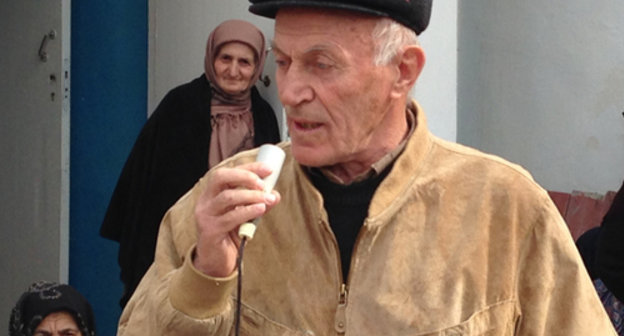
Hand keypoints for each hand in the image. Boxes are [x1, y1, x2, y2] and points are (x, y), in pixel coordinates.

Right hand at [193, 162, 280, 276]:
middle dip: (245, 176)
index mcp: (212, 193)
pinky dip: (248, 211)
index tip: (268, 169)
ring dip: (251, 196)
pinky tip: (261, 209)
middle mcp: (206, 201)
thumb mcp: (246, 216)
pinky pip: (231, 217)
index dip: (248, 167)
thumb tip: (274, 194)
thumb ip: (258, 204)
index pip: (228, 172)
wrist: (215, 262)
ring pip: (227, 197)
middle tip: (263, 184)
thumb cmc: (230, 234)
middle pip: (221, 177)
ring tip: (267, 199)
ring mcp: (206, 215)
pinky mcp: (210, 230)